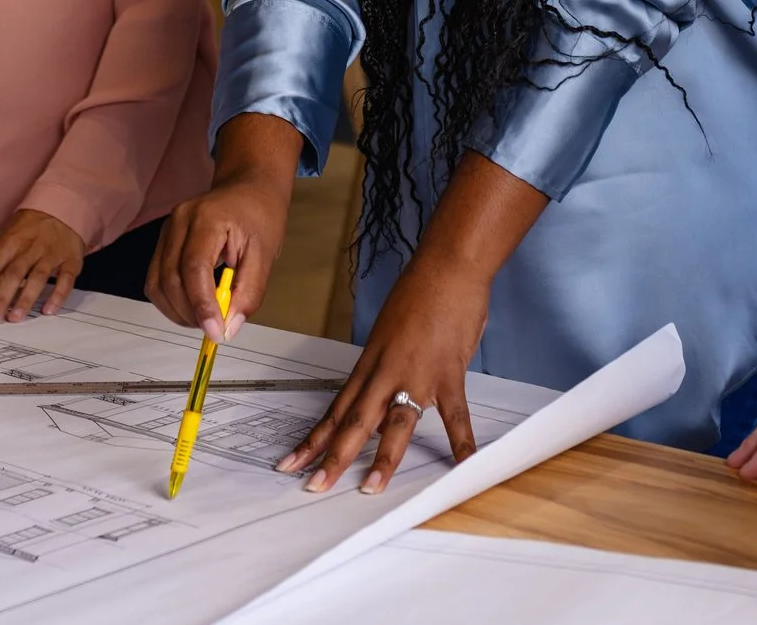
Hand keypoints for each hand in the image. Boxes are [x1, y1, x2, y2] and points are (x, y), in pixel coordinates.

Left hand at [0, 210, 84, 323]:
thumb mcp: (2, 241)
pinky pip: (66, 278)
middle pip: (13, 274)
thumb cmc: (27, 229)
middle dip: (1, 298)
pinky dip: (58, 294)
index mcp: (9, 242)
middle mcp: (30, 247)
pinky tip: (48, 311)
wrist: (63, 207)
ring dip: (26, 298)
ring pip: (38, 277)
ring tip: (14, 318)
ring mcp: (52, 253)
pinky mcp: (71, 260)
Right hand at [148, 173, 291, 342]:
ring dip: (177, 310)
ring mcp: (166, 230)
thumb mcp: (265, 254)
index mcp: (207, 218)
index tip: (216, 332)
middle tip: (214, 330)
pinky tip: (193, 306)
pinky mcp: (163, 241)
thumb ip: (249, 292)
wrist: (248, 187)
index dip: (201, 304)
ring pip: (157, 282)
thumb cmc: (260, 216)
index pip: (194, 267)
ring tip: (204, 319)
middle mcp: (178, 221)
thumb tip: (229, 329)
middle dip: (189, 312)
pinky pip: (157, 278)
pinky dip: (172, 300)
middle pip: (169, 278)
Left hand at [282, 257, 485, 495]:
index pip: (336, 409)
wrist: (447, 267)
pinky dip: (461, 443)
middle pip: (354, 422)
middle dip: (332, 458)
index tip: (293, 462)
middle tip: (314, 486)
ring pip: (394, 425)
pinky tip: (463, 466)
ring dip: (382, 459)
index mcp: (369, 363)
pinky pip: (454, 416)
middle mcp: (386, 373)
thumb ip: (385, 363)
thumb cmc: (420, 291)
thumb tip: (384, 388)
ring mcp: (417, 376)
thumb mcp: (390, 330)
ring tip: (370, 488)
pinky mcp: (447, 374)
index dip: (314, 438)